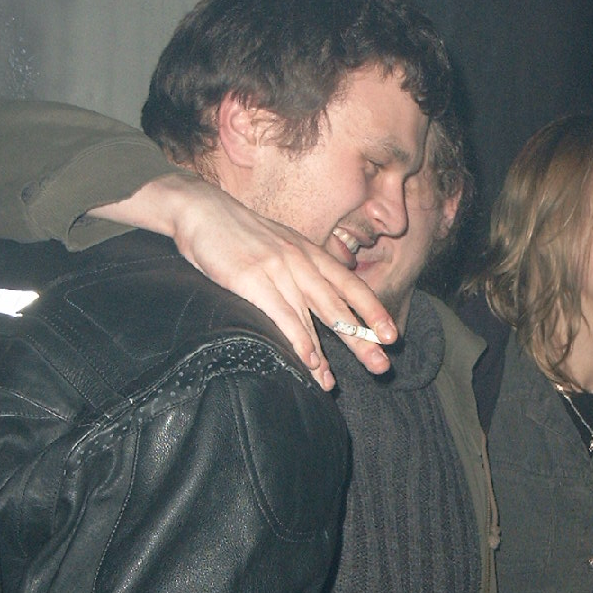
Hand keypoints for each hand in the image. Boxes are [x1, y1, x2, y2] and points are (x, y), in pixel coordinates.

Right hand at [92, 173, 398, 389]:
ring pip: (311, 318)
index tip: (392, 336)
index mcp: (309, 252)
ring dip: (324, 354)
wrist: (201, 209)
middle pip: (337, 306)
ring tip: (332, 383)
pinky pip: (282, 317)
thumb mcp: (279, 244)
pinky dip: (298, 343)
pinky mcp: (251, 279)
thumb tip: (318, 296)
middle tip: (381, 366)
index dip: (373, 311)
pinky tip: (308, 363)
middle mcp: (300, 261)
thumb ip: (300, 267)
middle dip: (362, 339)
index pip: (350, 285)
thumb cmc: (238, 232)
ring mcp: (277, 270)